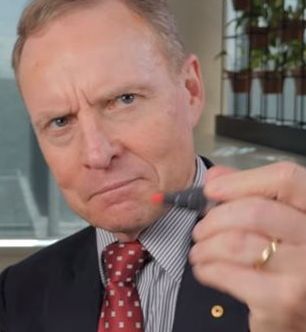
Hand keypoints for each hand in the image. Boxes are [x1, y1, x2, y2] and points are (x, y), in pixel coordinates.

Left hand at [189, 161, 305, 331]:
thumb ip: (251, 196)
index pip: (285, 178)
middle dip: (214, 219)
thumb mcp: (277, 226)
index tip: (212, 190)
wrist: (299, 318)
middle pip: (254, 210)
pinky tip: (205, 270)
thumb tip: (216, 177)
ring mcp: (304, 270)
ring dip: (206, 245)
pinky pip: (229, 273)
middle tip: (200, 230)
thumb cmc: (287, 268)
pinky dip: (207, 268)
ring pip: (237, 241)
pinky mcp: (284, 300)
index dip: (241, 181)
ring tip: (200, 251)